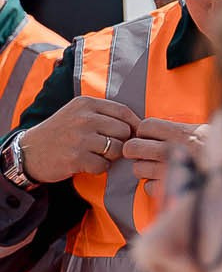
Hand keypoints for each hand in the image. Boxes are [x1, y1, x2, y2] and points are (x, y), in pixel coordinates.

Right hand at [18, 98, 139, 184]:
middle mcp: (84, 118)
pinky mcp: (75, 158)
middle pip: (124, 132)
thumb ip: (105, 115)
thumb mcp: (79, 113)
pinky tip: (86, 164)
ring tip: (96, 155)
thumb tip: (141, 126)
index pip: (124, 112)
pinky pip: (104, 166)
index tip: (132, 134)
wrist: (29, 151)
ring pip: (117, 149)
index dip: (134, 125)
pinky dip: (99, 168)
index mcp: (86, 104)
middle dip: (121, 142)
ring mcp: (79, 138)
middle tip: (107, 147)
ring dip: (111, 157)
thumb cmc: (61, 132)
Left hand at [121, 119, 203, 185]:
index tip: (149, 137)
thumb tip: (152, 129)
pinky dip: (153, 186)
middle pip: (134, 147)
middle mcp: (178, 150)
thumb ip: (181, 130)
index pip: (145, 126)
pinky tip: (164, 181)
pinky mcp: (174, 189)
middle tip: (143, 154)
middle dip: (134, 151)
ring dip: (143, 170)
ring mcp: (175, 171)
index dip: (143, 132)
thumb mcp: (205, 133)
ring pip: (138, 169)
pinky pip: (148, 188)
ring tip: (155, 168)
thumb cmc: (219, 153)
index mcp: (185, 133)